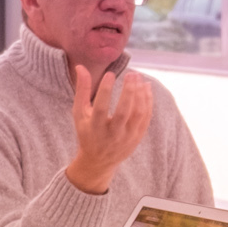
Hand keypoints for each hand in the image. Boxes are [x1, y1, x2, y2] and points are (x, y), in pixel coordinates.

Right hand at [64, 66, 153, 194]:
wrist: (99, 160)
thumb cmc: (87, 131)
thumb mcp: (79, 113)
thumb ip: (81, 90)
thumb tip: (81, 66)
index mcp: (94, 128)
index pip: (100, 108)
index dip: (105, 91)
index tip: (110, 74)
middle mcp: (112, 134)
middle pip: (124, 112)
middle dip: (129, 92)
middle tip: (131, 74)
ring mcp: (127, 137)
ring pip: (138, 115)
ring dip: (141, 95)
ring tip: (139, 78)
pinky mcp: (137, 138)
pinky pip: (145, 118)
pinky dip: (148, 102)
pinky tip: (146, 88)